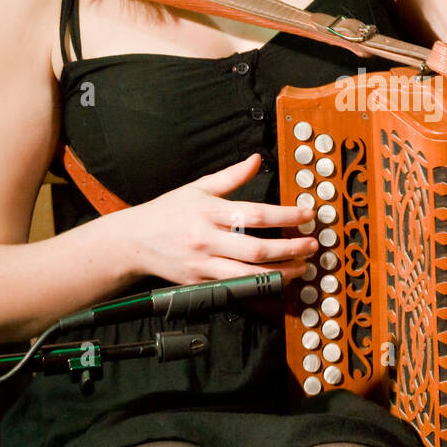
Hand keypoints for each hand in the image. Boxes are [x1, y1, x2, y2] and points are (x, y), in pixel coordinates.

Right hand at [116, 153, 318, 286]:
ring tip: (302, 266)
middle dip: (290, 248)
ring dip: (281, 272)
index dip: (284, 215)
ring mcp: (204, 265)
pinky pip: (236, 287)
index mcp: (208, 212)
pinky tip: (277, 279)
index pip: (254, 214)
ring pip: (249, 274)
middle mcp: (207, 240)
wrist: (135, 241)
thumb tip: (256, 159)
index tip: (306, 214)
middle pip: (256, 248)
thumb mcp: (197, 188)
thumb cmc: (168, 212)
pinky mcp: (201, 283)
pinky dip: (259, 285)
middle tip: (312, 244)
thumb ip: (231, 176)